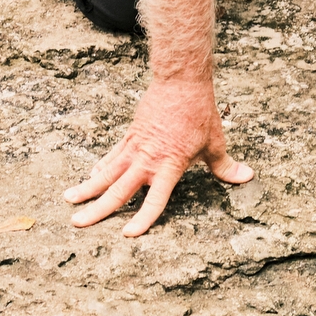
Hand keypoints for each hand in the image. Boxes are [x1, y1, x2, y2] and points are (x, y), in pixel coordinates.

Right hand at [68, 71, 250, 235]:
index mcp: (170, 166)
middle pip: (118, 190)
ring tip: (68, 201)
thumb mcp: (215, 143)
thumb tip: (246, 177)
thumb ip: (226, 166)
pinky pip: (111, 157)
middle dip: (97, 209)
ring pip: (106, 172)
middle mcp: (148, 159)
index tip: (127, 234)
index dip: (142, 219)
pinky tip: (89, 179)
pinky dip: (99, 169)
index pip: (154, 200)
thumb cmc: (200, 113)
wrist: (180, 82)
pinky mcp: (130, 136)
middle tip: (77, 223)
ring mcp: (135, 147)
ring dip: (87, 188)